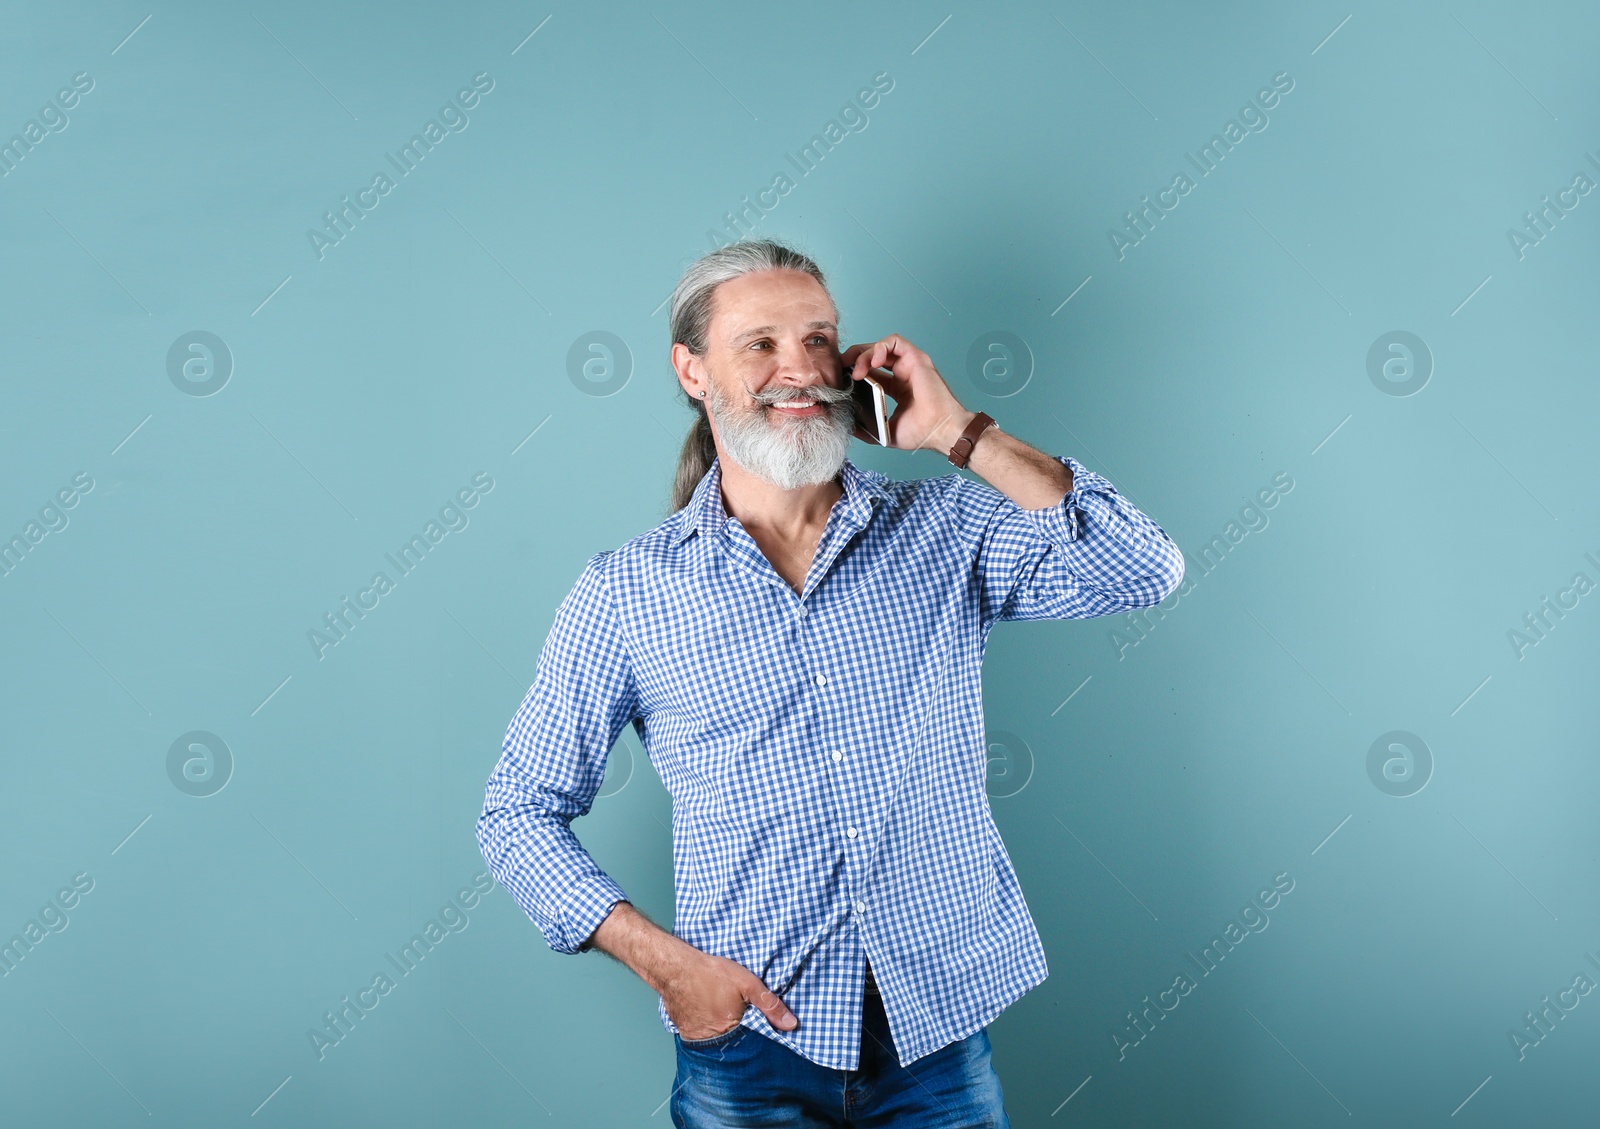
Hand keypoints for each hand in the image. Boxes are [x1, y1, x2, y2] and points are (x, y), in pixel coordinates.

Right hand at [662, 950, 797, 1040]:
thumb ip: (770, 1005)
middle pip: (734, 1043)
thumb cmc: (711, 973)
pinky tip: (708, 1012)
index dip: (758, 1034)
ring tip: (721, 1011)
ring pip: (717, 1040)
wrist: (675, 967)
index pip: (752, 1043)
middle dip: (740, 1033)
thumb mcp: (747, 983)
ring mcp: (697, 1038)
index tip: (759, 1024)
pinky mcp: (685, 1033)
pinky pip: (701, 1036)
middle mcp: (713, 1040)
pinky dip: (707, 1028)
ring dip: (722, 1031)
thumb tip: (791, 1025)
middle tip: (736, 1013)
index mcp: (731, 1031)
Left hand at [839, 334, 975, 454]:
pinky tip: (873, 362)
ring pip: (881, 347)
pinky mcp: (916, 358)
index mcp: (897, 389)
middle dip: (855, 358)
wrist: (938, 431)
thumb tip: (848, 425)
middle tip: (842, 367)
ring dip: (865, 354)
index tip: (842, 378)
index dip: (855, 371)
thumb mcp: (885, 432)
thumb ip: (867, 428)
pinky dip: (880, 347)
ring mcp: (910, 365)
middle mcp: (903, 374)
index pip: (872, 372)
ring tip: (857, 370)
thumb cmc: (921, 433)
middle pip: (873, 356)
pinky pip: (895, 342)